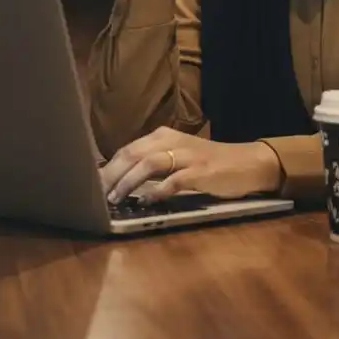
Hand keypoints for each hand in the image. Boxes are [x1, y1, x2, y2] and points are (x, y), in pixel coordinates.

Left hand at [100, 127, 283, 202]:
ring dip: (128, 182)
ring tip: (115, 199)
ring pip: (148, 164)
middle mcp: (172, 141)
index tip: (92, 184)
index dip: (108, 167)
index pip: (128, 149)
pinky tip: (147, 202)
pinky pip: (174, 180)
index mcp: (163, 136)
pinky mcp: (200, 172)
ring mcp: (187, 156)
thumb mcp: (178, 157)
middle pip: (133, 153)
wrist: (247, 162)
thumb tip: (121, 181)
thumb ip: (154, 165)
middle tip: (96, 194)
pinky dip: (158, 191)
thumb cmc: (209, 164)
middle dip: (112, 174)